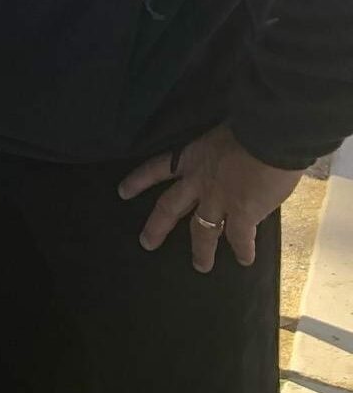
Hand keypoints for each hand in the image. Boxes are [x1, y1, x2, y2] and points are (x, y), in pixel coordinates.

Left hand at [119, 123, 302, 273]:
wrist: (270, 135)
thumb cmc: (249, 125)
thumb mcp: (221, 136)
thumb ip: (218, 154)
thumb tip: (229, 162)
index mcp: (191, 157)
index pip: (156, 168)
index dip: (138, 180)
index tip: (122, 192)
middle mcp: (198, 182)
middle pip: (170, 207)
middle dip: (156, 227)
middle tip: (146, 243)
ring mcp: (218, 201)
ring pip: (203, 232)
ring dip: (202, 251)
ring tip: (200, 267)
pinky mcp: (242, 214)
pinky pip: (239, 238)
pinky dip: (242, 250)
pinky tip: (245, 261)